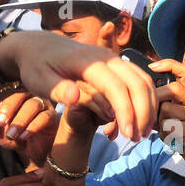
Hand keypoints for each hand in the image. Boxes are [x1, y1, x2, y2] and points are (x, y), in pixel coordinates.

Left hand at [0, 31, 157, 140]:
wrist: (38, 47)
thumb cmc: (36, 67)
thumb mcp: (38, 80)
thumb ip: (58, 90)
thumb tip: (76, 96)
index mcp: (88, 62)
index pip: (116, 87)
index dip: (125, 111)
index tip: (127, 135)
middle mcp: (105, 57)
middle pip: (137, 82)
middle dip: (142, 112)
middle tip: (137, 138)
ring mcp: (113, 58)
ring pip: (143, 80)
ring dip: (147, 107)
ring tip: (142, 133)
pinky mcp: (116, 63)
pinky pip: (139, 79)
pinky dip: (145, 99)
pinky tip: (140, 120)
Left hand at [0, 89, 57, 167]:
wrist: (31, 153)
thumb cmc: (13, 136)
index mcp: (14, 94)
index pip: (5, 89)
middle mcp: (29, 95)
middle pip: (20, 92)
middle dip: (8, 108)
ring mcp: (43, 104)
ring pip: (33, 104)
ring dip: (20, 119)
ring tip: (11, 134)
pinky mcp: (53, 117)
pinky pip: (45, 117)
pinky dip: (33, 126)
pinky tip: (24, 136)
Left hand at [152, 59, 184, 179]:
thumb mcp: (181, 119)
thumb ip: (166, 107)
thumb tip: (143, 99)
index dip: (168, 64)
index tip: (152, 66)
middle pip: (171, 89)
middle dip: (156, 101)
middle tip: (154, 115)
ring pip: (166, 109)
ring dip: (161, 124)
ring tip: (170, 133)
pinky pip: (168, 127)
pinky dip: (166, 136)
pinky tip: (175, 142)